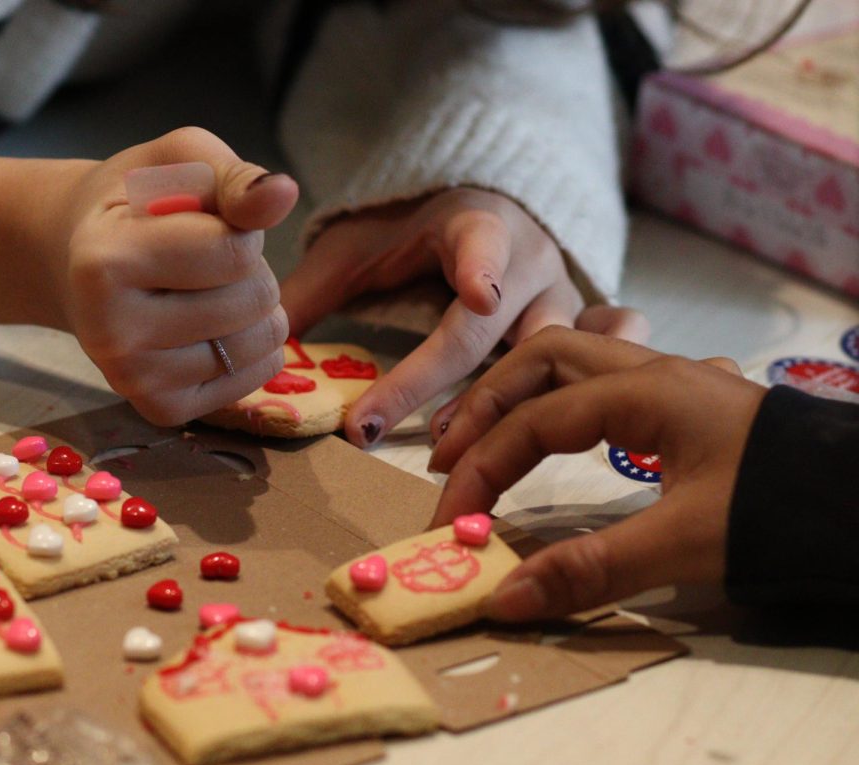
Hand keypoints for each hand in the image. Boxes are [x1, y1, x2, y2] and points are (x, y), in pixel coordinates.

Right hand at [50, 127, 299, 425]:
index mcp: (102, 262)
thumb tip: (283, 193)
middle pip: (253, 299)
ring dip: (255, 307)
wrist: (77, 259)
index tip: (200, 220)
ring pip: (261, 342)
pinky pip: (256, 376)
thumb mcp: (178, 162)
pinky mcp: (161, 409)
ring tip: (208, 288)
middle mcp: (110, 333)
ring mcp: (133, 380)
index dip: (237, 225)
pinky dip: (254, 346)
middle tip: (202, 259)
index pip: (235, 251)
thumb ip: (232, 177)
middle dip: (248, 268)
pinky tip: (213, 325)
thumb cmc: (136, 202)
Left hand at [280, 188, 647, 444]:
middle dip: (443, 385)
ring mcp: (562, 298)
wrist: (485, 203)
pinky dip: (598, 382)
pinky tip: (577, 428)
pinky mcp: (582, 327)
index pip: (481, 247)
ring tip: (450, 451)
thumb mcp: (359, 243)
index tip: (481, 297)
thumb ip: (313, 289)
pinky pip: (612, 350)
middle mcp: (530, 264)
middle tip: (381, 430)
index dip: (482, 272)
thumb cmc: (414, 229)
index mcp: (478, 226)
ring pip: (557, 355)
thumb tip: (262, 342)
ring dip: (508, 408)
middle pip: (496, 331)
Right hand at [426, 327, 765, 620]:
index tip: (452, 521)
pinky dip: (564, 402)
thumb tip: (504, 598)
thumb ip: (591, 569)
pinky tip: (565, 436)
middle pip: (542, 358)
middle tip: (447, 457)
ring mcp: (676, 384)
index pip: (534, 420)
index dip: (480, 468)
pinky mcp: (691, 406)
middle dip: (486, 404)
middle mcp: (653, 373)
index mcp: (646, 393)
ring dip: (522, 394)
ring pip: (575, 360)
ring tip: (486, 442)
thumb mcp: (686, 545)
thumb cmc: (785, 510)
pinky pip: (607, 382)